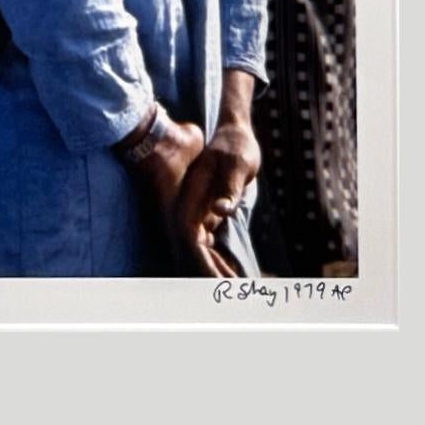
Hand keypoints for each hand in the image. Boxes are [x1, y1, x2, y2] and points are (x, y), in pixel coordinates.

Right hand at [173, 120, 261, 277]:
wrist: (229, 131)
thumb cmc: (234, 145)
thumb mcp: (236, 162)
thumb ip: (229, 186)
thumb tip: (222, 211)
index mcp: (191, 197)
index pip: (191, 241)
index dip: (204, 265)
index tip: (222, 284)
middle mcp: (188, 209)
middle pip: (193, 252)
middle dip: (211, 275)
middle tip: (234, 293)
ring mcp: (194, 212)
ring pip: (200, 250)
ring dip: (215, 270)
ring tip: (235, 287)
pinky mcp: (202, 212)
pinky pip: (206, 243)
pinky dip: (217, 259)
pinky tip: (230, 271)